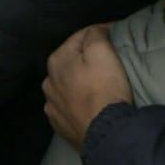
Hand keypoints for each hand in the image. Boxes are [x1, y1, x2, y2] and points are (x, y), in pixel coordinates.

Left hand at [44, 23, 130, 150]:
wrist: (106, 132)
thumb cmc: (104, 87)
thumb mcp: (102, 51)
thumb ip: (95, 33)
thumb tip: (95, 31)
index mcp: (56, 61)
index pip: (80, 37)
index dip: (100, 33)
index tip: (116, 35)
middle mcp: (48, 82)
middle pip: (72, 61)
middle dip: (86, 58)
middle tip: (108, 60)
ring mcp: (52, 106)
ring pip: (68, 84)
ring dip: (79, 80)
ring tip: (98, 83)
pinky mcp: (59, 125)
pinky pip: (68, 105)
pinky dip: (77, 100)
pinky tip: (88, 103)